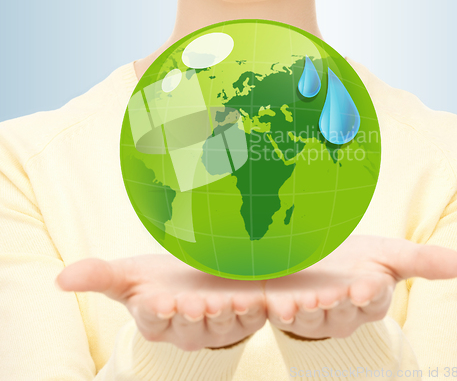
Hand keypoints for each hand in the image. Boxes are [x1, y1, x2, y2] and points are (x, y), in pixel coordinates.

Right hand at [55, 253, 265, 350]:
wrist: (198, 277)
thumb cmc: (160, 280)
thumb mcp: (130, 275)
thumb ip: (99, 277)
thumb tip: (59, 279)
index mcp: (156, 319)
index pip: (153, 318)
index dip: (155, 311)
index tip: (156, 301)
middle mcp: (186, 327)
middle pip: (187, 325)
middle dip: (188, 315)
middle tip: (190, 304)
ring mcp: (216, 324)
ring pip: (219, 324)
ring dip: (221, 314)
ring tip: (221, 302)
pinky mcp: (242, 317)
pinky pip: (248, 319)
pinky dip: (251, 311)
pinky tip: (251, 300)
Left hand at [264, 235, 456, 339]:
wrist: (319, 261)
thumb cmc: (357, 260)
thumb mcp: (388, 255)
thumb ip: (421, 261)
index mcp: (368, 298)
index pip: (372, 299)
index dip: (371, 294)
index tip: (368, 285)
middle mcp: (341, 311)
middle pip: (340, 310)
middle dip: (339, 302)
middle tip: (337, 292)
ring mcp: (312, 312)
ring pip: (311, 315)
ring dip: (308, 308)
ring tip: (304, 299)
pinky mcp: (285, 307)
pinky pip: (282, 313)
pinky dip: (279, 309)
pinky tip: (278, 303)